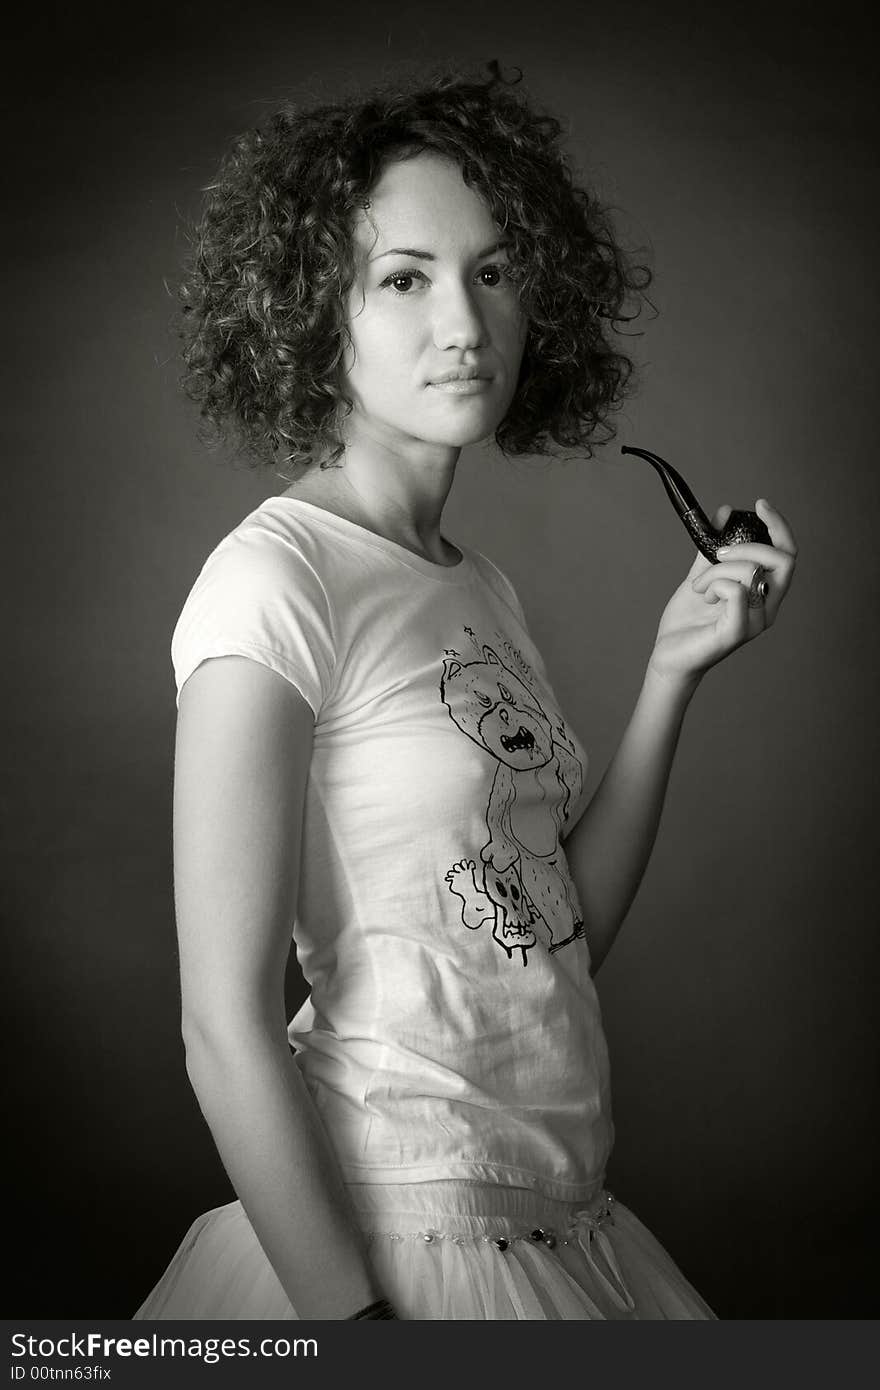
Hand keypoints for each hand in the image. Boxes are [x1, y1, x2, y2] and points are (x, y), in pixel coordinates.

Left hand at [648, 498, 797, 687]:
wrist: (669, 655)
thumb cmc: (689, 621)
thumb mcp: (703, 575)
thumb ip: (714, 547)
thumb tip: (724, 513)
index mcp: (765, 593)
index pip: (788, 555)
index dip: (779, 526)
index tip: (760, 505)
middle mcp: (768, 608)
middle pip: (784, 561)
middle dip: (749, 546)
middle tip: (718, 552)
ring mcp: (755, 622)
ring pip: (753, 572)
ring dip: (718, 569)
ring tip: (700, 585)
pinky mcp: (736, 633)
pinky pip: (736, 592)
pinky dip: (716, 583)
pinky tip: (704, 594)